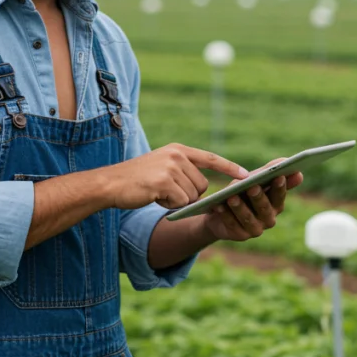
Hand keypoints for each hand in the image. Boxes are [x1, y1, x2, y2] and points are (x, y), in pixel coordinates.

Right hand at [101, 143, 249, 209]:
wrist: (110, 184)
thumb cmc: (137, 180)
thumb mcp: (162, 168)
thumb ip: (183, 171)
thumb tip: (204, 189)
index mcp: (178, 150)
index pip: (211, 158)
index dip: (229, 168)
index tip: (246, 175)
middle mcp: (176, 155)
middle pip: (202, 185)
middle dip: (188, 195)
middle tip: (165, 192)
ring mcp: (170, 167)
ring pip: (192, 196)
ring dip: (177, 201)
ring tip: (157, 193)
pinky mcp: (164, 182)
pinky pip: (180, 202)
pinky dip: (169, 206)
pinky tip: (153, 197)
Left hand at [200, 160, 303, 241]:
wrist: (221, 213)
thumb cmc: (242, 192)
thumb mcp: (254, 180)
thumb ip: (269, 171)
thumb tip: (287, 161)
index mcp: (276, 205)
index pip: (280, 196)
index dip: (280, 187)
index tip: (279, 176)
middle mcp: (269, 219)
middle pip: (265, 208)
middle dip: (258, 197)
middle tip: (252, 187)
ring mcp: (255, 229)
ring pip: (248, 218)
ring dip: (240, 207)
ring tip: (232, 197)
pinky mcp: (240, 235)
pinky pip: (232, 225)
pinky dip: (225, 215)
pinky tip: (218, 206)